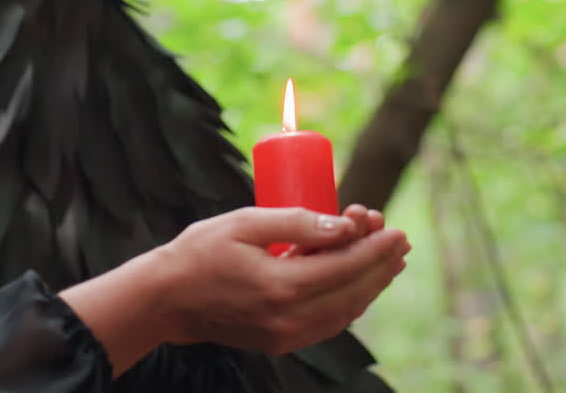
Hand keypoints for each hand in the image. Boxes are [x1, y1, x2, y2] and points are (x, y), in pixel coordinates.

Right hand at [155, 206, 408, 355]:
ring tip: (387, 261)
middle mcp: (288, 318)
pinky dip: (348, 302)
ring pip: (345, 312)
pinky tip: (357, 284)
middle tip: (400, 241)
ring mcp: (285, 336)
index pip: (345, 267)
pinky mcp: (280, 343)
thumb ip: (296, 223)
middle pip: (352, 292)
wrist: (165, 300)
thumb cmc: (199, 253)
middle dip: (380, 265)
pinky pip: (328, 324)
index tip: (395, 230)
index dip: (375, 249)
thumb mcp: (244, 223)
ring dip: (370, 285)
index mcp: (280, 286)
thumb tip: (344, 226)